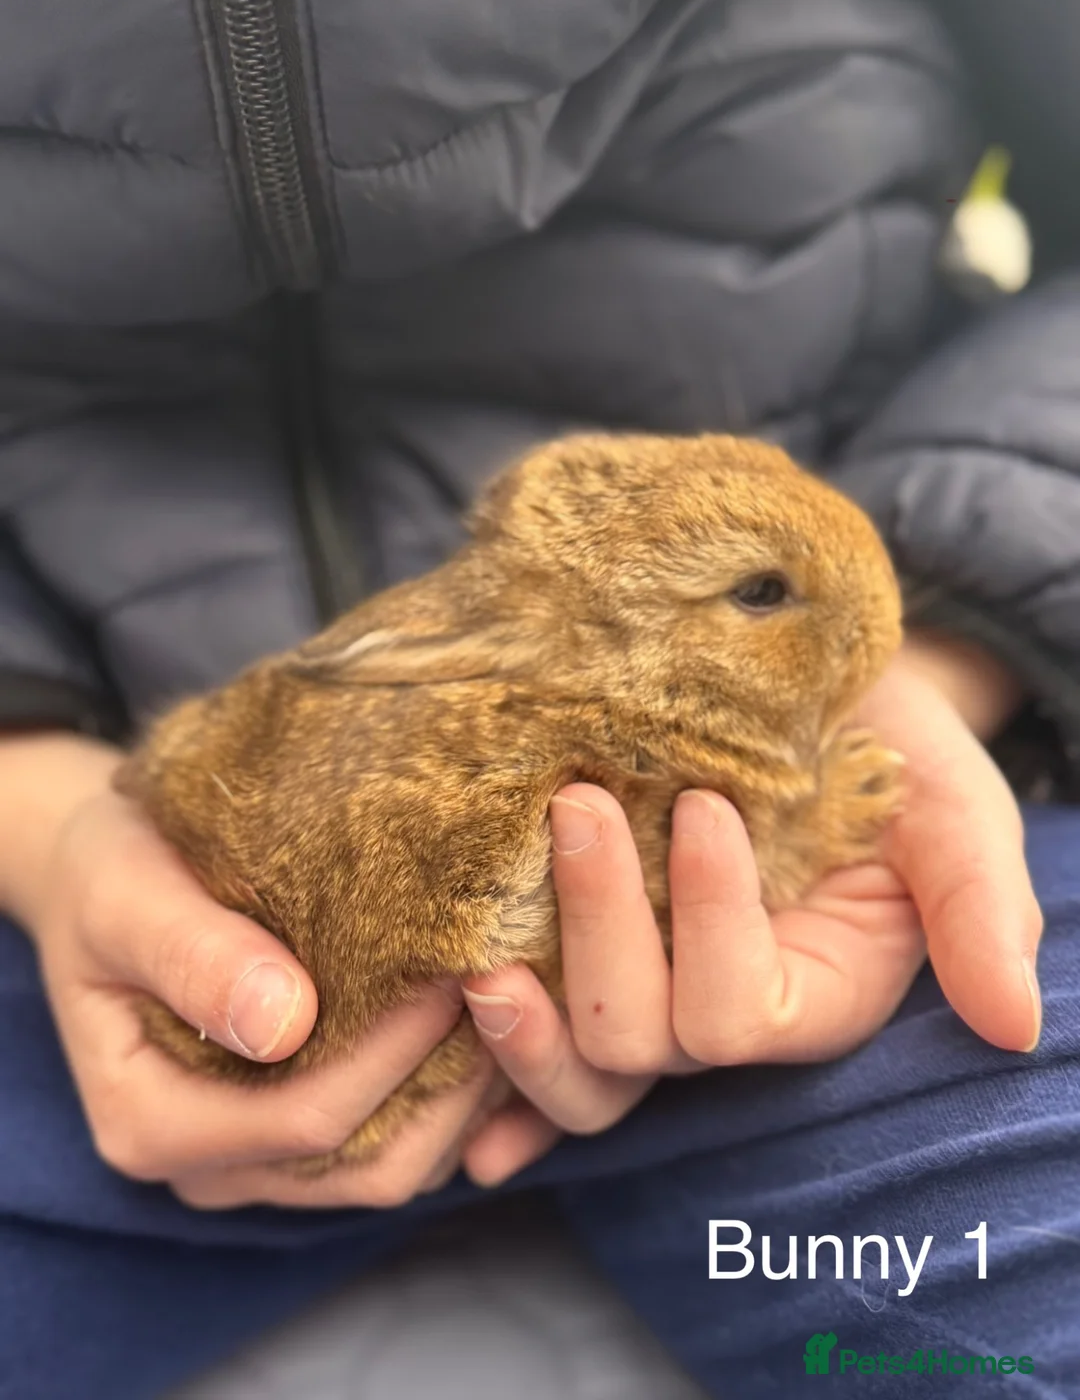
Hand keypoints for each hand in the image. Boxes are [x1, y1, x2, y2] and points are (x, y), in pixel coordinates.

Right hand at [2, 733, 495, 1208]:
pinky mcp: (304, 1134)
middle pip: (368, 1165)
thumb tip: (283, 1022)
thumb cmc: (111, 873)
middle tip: (511, 983)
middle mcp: (211, 1166)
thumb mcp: (128, 893)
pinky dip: (452, 1094)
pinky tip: (491, 1021)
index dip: (395, 1051)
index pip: (307, 1119)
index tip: (459, 968)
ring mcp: (262, 1161)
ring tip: (513, 1002)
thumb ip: (192, 955)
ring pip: (397, 1166)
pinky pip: (399, 1138)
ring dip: (465, 1094)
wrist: (108, 876)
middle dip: (452, 1082)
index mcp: (151, 1124)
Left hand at [460, 637, 1041, 1185]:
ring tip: (477, 959)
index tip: (704, 806)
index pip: (742, 1009)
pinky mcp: (583, 955)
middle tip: (576, 805)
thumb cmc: (885, 741)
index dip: (712, 924)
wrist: (798, 688)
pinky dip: (484, 1072)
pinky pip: (529, 1045)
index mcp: (811, 990)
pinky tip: (438, 1039)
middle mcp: (719, 1008)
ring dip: (524, 1026)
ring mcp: (645, 987)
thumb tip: (1016, 1029)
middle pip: (642, 1040)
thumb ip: (979, 907)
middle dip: (601, 933)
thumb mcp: (948, 806)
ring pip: (578, 1067)